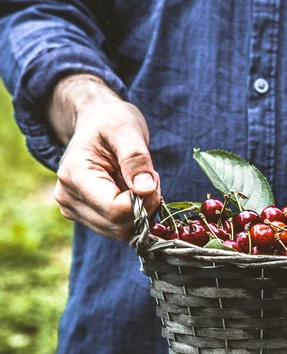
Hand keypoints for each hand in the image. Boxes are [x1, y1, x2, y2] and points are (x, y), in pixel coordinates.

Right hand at [49, 74, 159, 239]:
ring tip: (140, 182)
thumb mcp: (127, 130)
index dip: (145, 201)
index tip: (153, 177)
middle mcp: (68, 198)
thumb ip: (136, 159)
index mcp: (75, 176)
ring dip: (141, 211)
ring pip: (120, 232)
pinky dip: (134, 215)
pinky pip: (118, 228)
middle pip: (119, 226)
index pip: (116, 211)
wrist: (96, 122)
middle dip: (145, 206)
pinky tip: (133, 191)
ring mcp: (74, 210)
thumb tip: (146, 189)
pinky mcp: (85, 216)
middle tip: (150, 178)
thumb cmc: (112, 121)